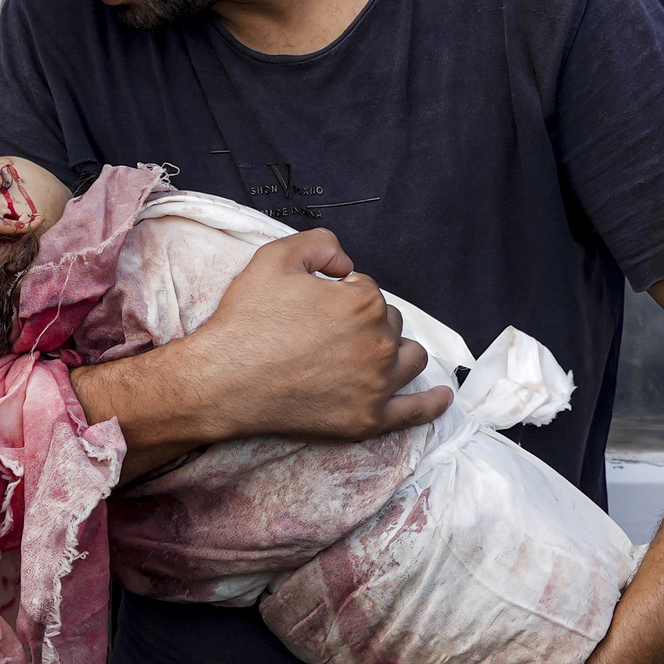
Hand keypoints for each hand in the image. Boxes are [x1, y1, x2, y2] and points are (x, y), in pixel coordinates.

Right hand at [170, 231, 449, 443]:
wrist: (220, 381)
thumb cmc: (245, 322)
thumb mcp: (275, 257)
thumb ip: (321, 243)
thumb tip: (346, 265)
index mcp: (363, 302)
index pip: (369, 291)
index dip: (340, 296)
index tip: (314, 308)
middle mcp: (378, 343)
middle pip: (389, 324)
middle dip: (364, 323)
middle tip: (323, 334)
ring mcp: (376, 385)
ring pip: (408, 358)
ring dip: (394, 350)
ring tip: (366, 354)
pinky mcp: (367, 420)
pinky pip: (415, 411)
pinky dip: (433, 403)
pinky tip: (442, 396)